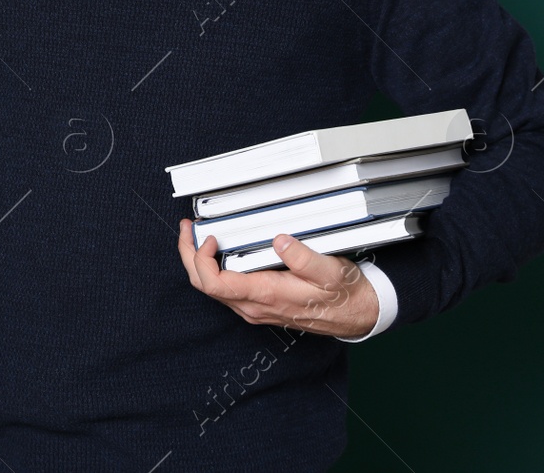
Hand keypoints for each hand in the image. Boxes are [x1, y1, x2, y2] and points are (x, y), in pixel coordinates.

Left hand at [176, 219, 378, 338]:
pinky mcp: (259, 305)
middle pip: (205, 285)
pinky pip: (225, 290)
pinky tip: (219, 251)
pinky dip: (213, 268)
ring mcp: (254, 308)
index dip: (200, 259)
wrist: (356, 316)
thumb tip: (280, 240)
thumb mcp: (330, 271)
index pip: (214, 284)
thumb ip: (303, 257)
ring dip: (199, 262)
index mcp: (265, 296)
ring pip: (212, 289)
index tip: (208, 236)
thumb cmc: (343, 295)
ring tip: (198, 234)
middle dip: (188, 255)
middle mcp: (254, 306)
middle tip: (187, 228)